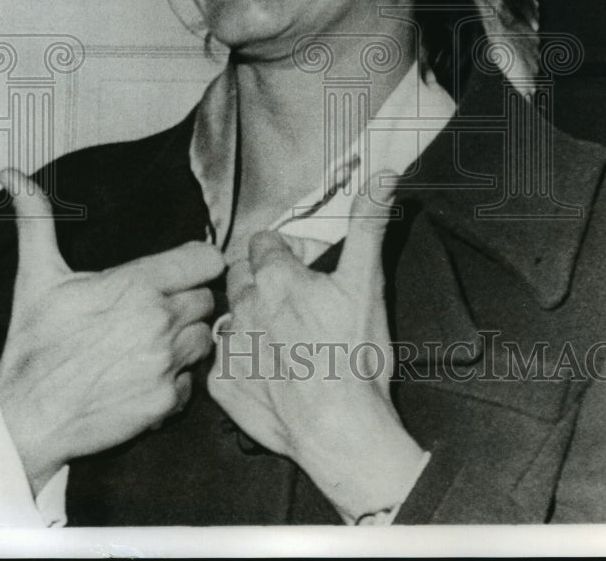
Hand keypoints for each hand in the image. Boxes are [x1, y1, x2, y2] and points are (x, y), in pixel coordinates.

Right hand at [0, 168, 224, 495]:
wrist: (24, 417)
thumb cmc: (34, 347)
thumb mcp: (37, 277)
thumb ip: (37, 221)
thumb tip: (15, 178)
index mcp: (136, 285)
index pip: (206, 260)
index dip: (195, 264)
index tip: (181, 272)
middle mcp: (159, 321)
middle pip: (206, 299)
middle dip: (185, 303)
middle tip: (153, 312)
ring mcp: (165, 362)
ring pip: (205, 339)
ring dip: (185, 341)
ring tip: (150, 344)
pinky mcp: (165, 402)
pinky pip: (192, 382)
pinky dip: (175, 381)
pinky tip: (146, 376)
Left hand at [207, 172, 424, 521]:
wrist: (341, 430)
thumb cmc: (354, 357)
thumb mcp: (368, 281)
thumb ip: (369, 224)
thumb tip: (382, 176)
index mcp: (275, 277)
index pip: (264, 243)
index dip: (287, 253)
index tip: (306, 271)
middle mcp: (243, 306)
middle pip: (243, 277)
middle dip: (265, 284)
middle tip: (298, 306)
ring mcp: (230, 347)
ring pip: (232, 318)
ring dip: (252, 322)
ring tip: (287, 342)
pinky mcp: (223, 386)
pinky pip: (225, 364)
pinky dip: (244, 365)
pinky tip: (273, 374)